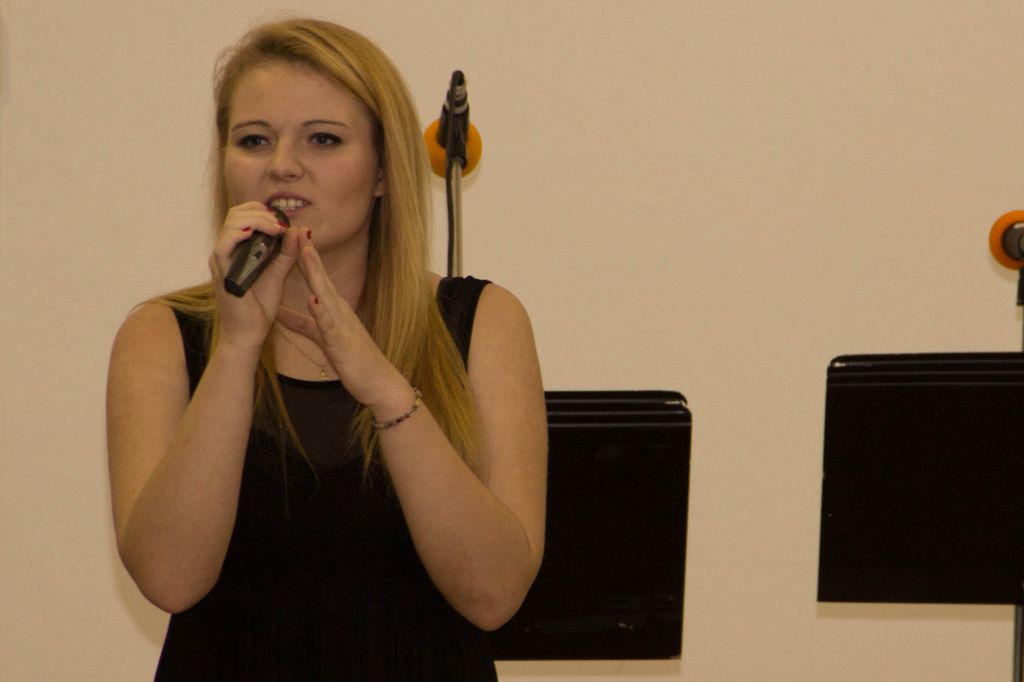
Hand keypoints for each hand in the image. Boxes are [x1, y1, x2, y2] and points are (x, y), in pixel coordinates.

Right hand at [209, 202, 300, 348]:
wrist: (249, 333)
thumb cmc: (260, 305)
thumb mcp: (279, 272)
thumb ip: (288, 252)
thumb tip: (300, 229)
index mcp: (237, 248)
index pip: (244, 215)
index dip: (263, 211)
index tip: (284, 219)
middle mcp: (226, 251)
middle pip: (236, 214)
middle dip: (261, 212)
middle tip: (282, 223)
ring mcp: (221, 260)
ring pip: (230, 225)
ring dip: (256, 220)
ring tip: (276, 228)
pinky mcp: (220, 272)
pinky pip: (223, 245)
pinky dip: (238, 234)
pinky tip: (253, 233)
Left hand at [275, 239, 410, 410]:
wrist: (377, 381)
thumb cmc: (352, 359)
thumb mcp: (321, 337)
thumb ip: (300, 323)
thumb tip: (276, 312)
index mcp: (333, 308)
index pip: (317, 277)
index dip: (305, 257)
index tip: (292, 236)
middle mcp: (339, 310)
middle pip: (321, 278)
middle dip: (309, 254)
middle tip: (298, 229)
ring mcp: (342, 324)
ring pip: (325, 294)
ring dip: (315, 274)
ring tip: (304, 253)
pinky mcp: (341, 342)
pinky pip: (329, 325)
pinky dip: (321, 311)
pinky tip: (313, 299)